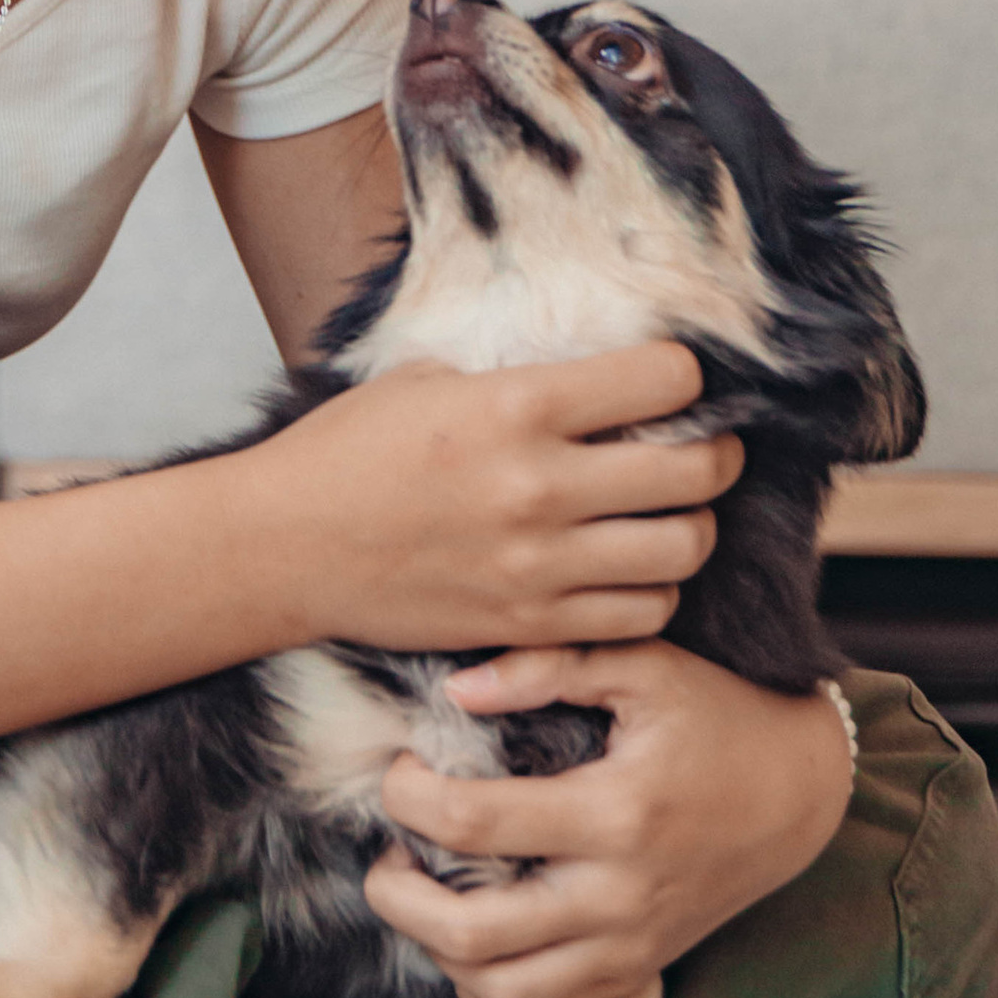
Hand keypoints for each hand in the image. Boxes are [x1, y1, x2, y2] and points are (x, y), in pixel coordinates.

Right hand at [254, 348, 736, 652]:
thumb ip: (514, 379)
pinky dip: (652, 591)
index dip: (681, 375)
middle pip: (695, 471)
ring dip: (688, 527)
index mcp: (518, 406)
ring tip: (667, 514)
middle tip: (701, 449)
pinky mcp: (529, 622)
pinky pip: (642, 615)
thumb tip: (592, 374)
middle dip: (714, 454)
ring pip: (682, 549)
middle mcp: (541, 486)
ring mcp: (539, 563)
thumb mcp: (427, 380)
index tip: (670, 382)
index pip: (665, 379)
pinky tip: (628, 569)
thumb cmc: (346, 452)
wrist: (283, 548)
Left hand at [363, 644, 855, 997]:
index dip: (408, 794)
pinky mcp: (634, 971)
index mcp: (616, 813)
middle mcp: (619, 897)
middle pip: (470, 934)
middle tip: (384, 849)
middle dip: (397, 894)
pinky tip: (469, 935)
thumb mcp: (645, 666)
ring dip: (435, 951)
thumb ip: (548, 666)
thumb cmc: (716, 715)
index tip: (399, 767)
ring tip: (418, 894)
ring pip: (499, 992)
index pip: (472, 821)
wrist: (798, 792)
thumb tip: (458, 691)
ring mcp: (628, 947)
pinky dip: (485, 987)